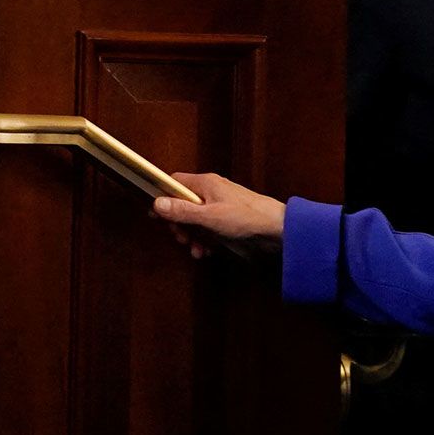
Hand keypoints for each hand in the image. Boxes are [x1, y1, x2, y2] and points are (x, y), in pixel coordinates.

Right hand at [152, 171, 285, 258]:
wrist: (278, 229)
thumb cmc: (246, 218)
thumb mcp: (209, 216)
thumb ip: (183, 211)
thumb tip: (157, 203)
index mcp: (206, 184)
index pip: (175, 183)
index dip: (163, 197)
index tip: (156, 215)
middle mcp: (212, 191)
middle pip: (184, 204)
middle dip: (179, 224)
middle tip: (181, 238)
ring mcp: (221, 205)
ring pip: (196, 219)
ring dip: (193, 236)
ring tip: (196, 250)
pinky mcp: (229, 219)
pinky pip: (209, 228)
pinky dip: (205, 239)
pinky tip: (207, 251)